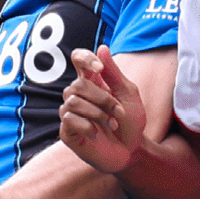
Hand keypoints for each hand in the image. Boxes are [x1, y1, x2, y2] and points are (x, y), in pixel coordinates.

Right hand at [60, 46, 147, 174]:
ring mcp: (71, 114)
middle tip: (119, 112)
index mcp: (93, 82)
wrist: (132, 151)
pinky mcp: (67, 132)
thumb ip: (114, 73)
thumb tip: (102, 47)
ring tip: (112, 124)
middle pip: (78, 85)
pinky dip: (87, 126)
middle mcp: (79, 95)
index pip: (78, 59)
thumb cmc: (130, 122)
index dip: (84, 58)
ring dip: (98, 113)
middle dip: (102, 98)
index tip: (99, 68)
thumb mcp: (128, 94)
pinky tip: (96, 134)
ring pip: (73, 102)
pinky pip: (69, 120)